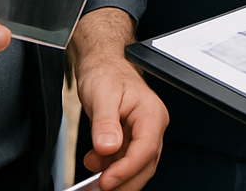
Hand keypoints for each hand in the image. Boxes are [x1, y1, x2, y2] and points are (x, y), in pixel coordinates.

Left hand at [70, 8, 167, 190]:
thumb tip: (108, 147)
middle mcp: (151, 126)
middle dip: (124, 181)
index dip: (127, 169)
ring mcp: (142, 135)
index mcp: (151, 113)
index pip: (146, 149)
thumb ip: (105, 122)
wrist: (101, 66)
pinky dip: (110, 170)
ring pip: (136, 168)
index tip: (107, 181)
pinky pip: (124, 164)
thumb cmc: (106, 73)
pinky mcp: (131, 142)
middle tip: (101, 187)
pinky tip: (95, 165)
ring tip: (93, 176)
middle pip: (145, 165)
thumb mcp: (102, 94)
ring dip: (116, 177)